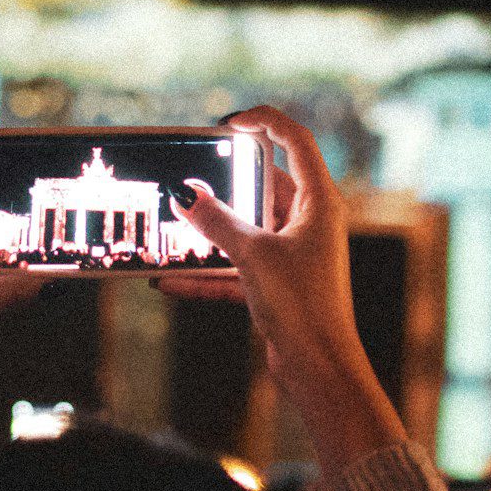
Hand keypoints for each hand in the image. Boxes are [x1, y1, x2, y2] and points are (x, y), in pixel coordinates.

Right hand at [161, 106, 405, 475]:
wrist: (319, 368)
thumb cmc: (302, 305)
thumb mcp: (252, 255)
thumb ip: (217, 222)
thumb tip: (186, 194)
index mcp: (320, 202)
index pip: (295, 142)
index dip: (264, 123)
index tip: (229, 123)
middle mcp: (311, 222)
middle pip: (266, 185)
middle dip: (226, 183)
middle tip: (191, 174)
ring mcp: (295, 254)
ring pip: (247, 229)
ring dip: (211, 232)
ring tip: (172, 227)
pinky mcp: (279, 284)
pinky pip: (238, 267)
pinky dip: (209, 272)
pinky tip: (170, 280)